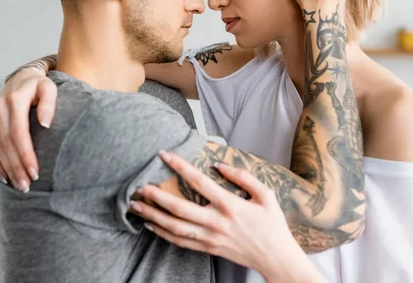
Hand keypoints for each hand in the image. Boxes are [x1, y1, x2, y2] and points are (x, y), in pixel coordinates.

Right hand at [0, 68, 56, 191]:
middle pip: (6, 144)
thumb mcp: (49, 88)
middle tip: (27, 186)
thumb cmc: (40, 84)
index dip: (25, 154)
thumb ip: (49, 103)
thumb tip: (46, 124)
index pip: (18, 133)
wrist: (22, 77)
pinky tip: (5, 176)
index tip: (35, 172)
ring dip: (8, 169)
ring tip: (20, 186)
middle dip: (16, 167)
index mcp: (14, 101)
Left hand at [130, 153, 325, 281]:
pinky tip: (150, 225)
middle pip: (179, 208)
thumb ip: (243, 177)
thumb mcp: (266, 195)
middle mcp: (216, 222)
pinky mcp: (208, 249)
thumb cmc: (273, 225)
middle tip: (139, 185)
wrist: (276, 258)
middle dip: (156, 196)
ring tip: (136, 206)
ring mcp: (210, 238)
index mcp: (230, 206)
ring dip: (152, 215)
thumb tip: (219, 164)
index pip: (199, 182)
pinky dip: (162, 233)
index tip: (164, 154)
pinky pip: (179, 242)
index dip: (180, 166)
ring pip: (174, 227)